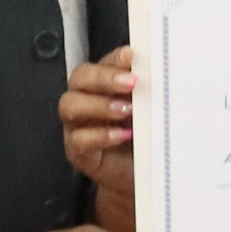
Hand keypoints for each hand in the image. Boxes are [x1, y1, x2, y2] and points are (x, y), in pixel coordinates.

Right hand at [60, 51, 135, 209]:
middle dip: (104, 78)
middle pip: (79, 77)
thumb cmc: (146, 137)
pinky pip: (78, 139)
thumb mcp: (150, 111)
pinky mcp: (77, 151)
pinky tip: (122, 135)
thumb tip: (160, 72)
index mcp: (104, 84)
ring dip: (99, 105)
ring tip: (126, 110)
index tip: (133, 56)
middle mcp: (85, 99)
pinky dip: (100, 135)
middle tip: (132, 82)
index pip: (102, 63)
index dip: (115, 59)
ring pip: (70, 105)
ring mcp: (77, 125)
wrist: (144, 175)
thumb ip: (148, 92)